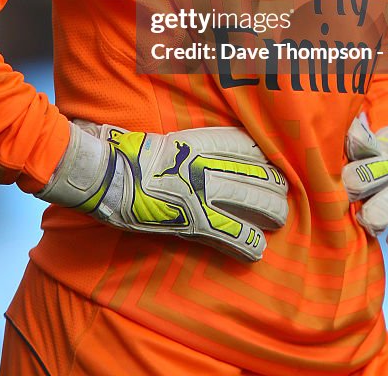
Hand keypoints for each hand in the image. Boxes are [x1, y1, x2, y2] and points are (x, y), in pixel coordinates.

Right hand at [37, 121, 287, 261]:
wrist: (106, 175)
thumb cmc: (129, 154)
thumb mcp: (167, 139)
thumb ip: (193, 147)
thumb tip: (209, 155)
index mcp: (200, 141)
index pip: (248, 146)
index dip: (266, 157)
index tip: (273, 164)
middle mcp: (208, 164)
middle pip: (258, 174)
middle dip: (275, 187)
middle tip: (281, 193)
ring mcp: (202, 193)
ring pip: (254, 201)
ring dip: (271, 212)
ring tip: (277, 218)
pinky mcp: (193, 221)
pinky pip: (232, 234)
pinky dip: (247, 243)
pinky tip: (257, 248)